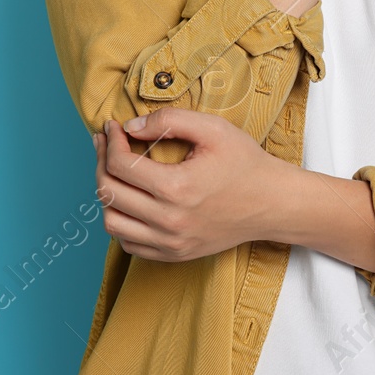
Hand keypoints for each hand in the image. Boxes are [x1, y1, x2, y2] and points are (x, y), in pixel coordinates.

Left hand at [92, 108, 299, 261]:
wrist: (273, 203)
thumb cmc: (245, 163)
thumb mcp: (212, 128)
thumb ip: (169, 120)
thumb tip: (130, 127)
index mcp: (176, 188)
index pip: (120, 165)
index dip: (110, 141)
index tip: (112, 127)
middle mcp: (169, 222)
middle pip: (109, 192)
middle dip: (101, 161)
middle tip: (107, 143)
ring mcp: (171, 243)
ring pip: (112, 223)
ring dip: (107, 194)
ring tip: (115, 171)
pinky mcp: (174, 255)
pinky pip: (129, 244)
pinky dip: (121, 221)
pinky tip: (130, 199)